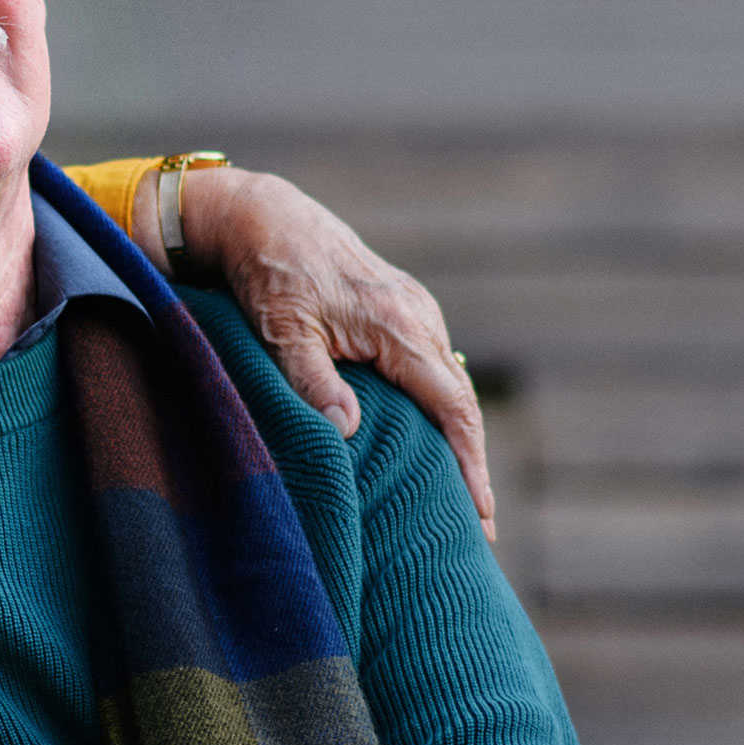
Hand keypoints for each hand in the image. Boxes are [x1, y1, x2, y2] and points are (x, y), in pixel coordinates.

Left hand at [171, 167, 494, 534]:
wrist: (263, 217)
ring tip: (455, 497)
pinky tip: (428, 442)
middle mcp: (418, 315)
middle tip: (477, 527)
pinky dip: (435, 408)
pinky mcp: (399, 309)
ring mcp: (413, 309)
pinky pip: (429, 368)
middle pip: (460, 402)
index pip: (452, 408)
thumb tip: (348, 431)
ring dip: (454, 437)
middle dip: (470, 463)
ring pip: (446, 385)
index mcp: (399, 325)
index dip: (469, 464)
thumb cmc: (269, 274)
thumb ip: (312, 382)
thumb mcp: (282, 331)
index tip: (480, 514)